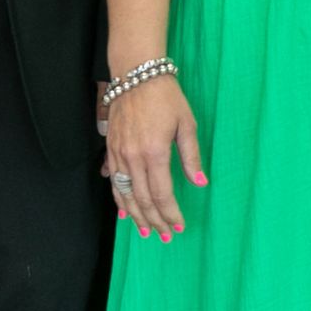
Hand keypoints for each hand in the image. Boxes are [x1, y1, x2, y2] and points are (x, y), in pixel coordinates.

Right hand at [107, 72, 203, 240]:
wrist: (136, 74)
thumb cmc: (166, 97)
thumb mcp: (187, 124)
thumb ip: (191, 157)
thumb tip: (200, 183)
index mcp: (155, 152)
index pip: (162, 194)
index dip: (170, 214)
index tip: (179, 226)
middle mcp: (134, 157)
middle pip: (143, 199)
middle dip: (155, 221)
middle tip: (165, 236)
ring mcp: (119, 154)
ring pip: (125, 195)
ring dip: (136, 216)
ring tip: (146, 232)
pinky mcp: (110, 149)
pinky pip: (114, 182)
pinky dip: (119, 200)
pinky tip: (125, 212)